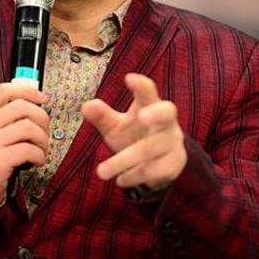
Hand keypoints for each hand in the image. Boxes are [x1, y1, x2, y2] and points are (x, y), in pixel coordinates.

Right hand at [0, 83, 49, 205]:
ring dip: (43, 139)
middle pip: (21, 106)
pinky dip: (40, 155)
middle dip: (41, 117)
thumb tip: (33, 104)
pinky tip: (37, 161)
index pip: (3, 90)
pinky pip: (29, 150)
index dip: (27, 91)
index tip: (42, 99)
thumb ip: (0, 118)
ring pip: (28, 127)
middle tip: (44, 131)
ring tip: (41, 148)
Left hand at [82, 73, 186, 188]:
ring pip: (151, 148)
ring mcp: (172, 142)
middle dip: (155, 114)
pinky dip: (134, 176)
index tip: (129, 77)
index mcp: (150, 105)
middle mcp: (166, 121)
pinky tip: (120, 180)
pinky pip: (154, 170)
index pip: (149, 91)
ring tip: (101, 171)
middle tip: (141, 115)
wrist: (158, 163)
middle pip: (167, 113)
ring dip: (125, 160)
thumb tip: (85, 106)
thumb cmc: (134, 135)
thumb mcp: (115, 126)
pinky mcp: (174, 163)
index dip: (141, 85)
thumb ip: (102, 116)